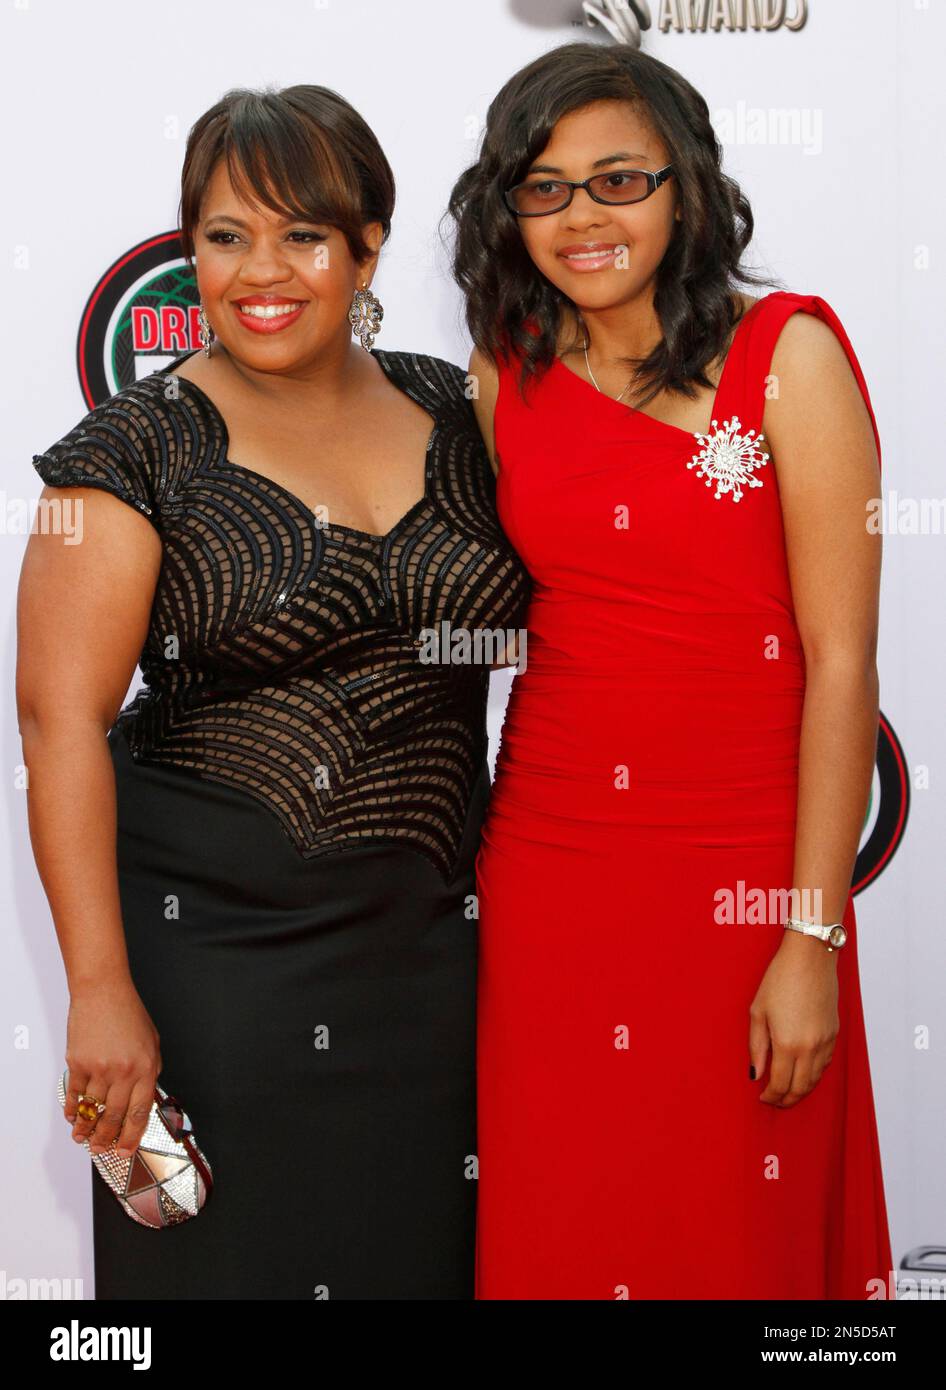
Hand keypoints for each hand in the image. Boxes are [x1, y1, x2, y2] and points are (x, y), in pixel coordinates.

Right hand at [63, 978, 161, 1157]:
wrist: (103, 992)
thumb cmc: (128, 1013)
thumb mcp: (152, 1042)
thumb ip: (149, 1071)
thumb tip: (142, 1099)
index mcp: (147, 1068)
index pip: (140, 1113)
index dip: (132, 1136)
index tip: (126, 1149)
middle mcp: (124, 1071)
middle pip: (115, 1117)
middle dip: (107, 1138)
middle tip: (102, 1149)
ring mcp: (99, 1068)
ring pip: (92, 1109)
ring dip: (86, 1128)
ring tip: (83, 1139)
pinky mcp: (78, 1063)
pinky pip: (75, 1094)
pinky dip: (73, 1109)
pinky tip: (73, 1117)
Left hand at [748, 932, 838, 1106]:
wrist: (810, 958)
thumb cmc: (780, 979)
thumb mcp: (758, 1011)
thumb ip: (756, 1046)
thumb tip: (756, 1073)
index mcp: (788, 1044)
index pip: (781, 1084)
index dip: (771, 1096)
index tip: (763, 1098)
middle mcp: (810, 1048)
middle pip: (801, 1087)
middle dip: (787, 1099)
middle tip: (775, 1101)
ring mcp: (825, 1041)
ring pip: (816, 1078)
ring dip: (802, 1089)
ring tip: (788, 1091)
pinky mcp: (834, 1033)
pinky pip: (825, 1064)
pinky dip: (814, 1074)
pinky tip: (804, 1072)